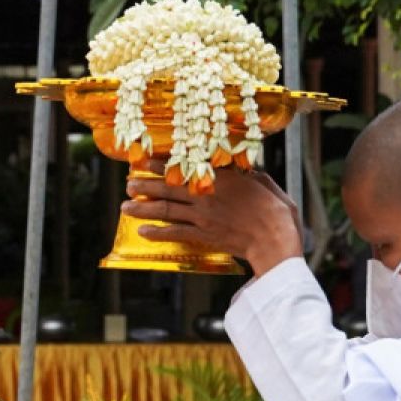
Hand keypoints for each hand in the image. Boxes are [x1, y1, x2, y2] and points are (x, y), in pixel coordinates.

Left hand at [121, 161, 302, 275]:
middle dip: (145, 186)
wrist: (275, 239)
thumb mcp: (262, 181)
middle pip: (168, 189)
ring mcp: (203, 217)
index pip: (184, 168)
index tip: (144, 161)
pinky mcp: (204, 236)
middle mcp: (206, 195)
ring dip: (143, 208)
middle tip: (128, 184)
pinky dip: (158, 232)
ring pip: (166, 210)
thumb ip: (245, 173)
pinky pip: (176, 233)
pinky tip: (143, 231)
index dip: (161, 164)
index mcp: (220, 178)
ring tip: (125, 207)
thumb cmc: (275, 210)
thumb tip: (239, 165)